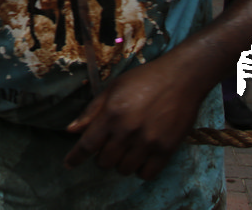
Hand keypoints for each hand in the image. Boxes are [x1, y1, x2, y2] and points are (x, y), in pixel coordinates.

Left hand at [64, 57, 207, 179]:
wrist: (181, 78)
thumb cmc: (144, 79)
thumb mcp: (113, 88)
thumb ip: (92, 111)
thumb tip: (71, 130)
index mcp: (112, 114)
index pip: (87, 145)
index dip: (75, 157)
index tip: (69, 164)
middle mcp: (128, 131)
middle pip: (105, 162)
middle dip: (102, 157)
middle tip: (109, 146)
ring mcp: (148, 142)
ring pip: (124, 169)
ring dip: (121, 163)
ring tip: (127, 149)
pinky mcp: (167, 149)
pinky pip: (147, 174)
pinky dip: (141, 170)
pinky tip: (141, 157)